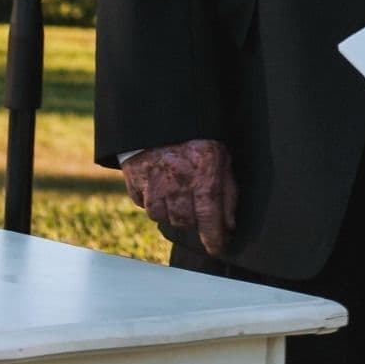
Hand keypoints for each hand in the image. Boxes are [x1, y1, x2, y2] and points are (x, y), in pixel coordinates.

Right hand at [121, 138, 237, 255]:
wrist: (160, 115)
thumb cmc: (196, 135)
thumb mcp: (221, 155)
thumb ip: (228, 190)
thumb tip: (229, 225)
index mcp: (204, 171)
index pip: (209, 216)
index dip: (214, 238)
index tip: (218, 248)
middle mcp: (177, 180)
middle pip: (185, 221)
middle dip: (195, 222)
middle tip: (199, 211)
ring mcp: (152, 182)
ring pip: (164, 217)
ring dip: (174, 213)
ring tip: (180, 195)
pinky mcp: (134, 182)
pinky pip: (145, 206)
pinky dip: (156, 203)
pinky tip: (163, 188)